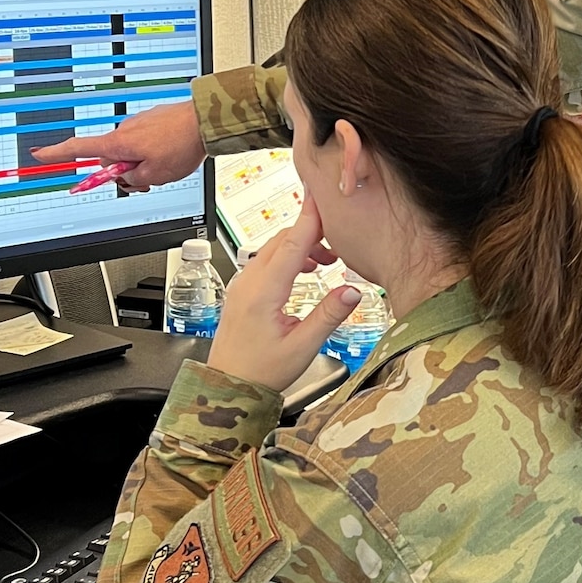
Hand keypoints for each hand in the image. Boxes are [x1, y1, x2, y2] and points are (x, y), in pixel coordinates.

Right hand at [32, 99, 203, 190]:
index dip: (57, 153)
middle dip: (125, 173)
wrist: (205, 121)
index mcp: (118, 143)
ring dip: (143, 164)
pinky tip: (171, 154)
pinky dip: (153, 152)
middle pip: (110, 160)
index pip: (78, 149)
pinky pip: (144, 142)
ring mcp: (137, 125)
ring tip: (166, 166)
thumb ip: (132, 180)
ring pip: (131, 153)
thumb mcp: (154, 176)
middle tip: (148, 181)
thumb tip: (126, 176)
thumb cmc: (181, 145)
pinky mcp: (151, 122)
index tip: (40, 154)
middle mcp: (123, 131)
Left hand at [207, 196, 358, 390]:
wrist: (228, 387)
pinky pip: (265, 261)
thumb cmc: (260, 372)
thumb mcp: (302, 347)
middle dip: (311, 232)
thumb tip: (353, 291)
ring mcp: (243, 285)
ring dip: (300, 246)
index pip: (292, 244)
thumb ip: (328, 316)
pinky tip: (304, 270)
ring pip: (273, 249)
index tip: (321, 195)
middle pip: (283, 241)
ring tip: (327, 260)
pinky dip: (288, 257)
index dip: (310, 218)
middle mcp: (249, 282)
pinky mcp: (242, 291)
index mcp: (264, 292)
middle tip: (339, 238)